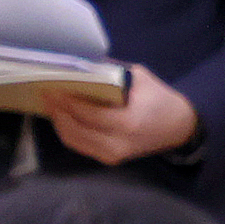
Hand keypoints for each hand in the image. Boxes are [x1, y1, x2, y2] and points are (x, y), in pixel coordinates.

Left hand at [41, 67, 199, 164]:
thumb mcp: (139, 77)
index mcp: (129, 122)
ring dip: (59, 121)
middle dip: (57, 110)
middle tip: (45, 93)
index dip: (67, 101)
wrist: (180, 127)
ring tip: (50, 104)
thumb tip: (79, 63)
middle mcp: (118, 143)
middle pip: (76, 128)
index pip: (88, 113)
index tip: (51, 86)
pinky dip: (68, 131)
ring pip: (74, 140)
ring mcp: (113, 155)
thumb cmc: (160, 99)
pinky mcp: (110, 159)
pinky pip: (80, 146)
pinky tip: (63, 117)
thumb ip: (109, 72)